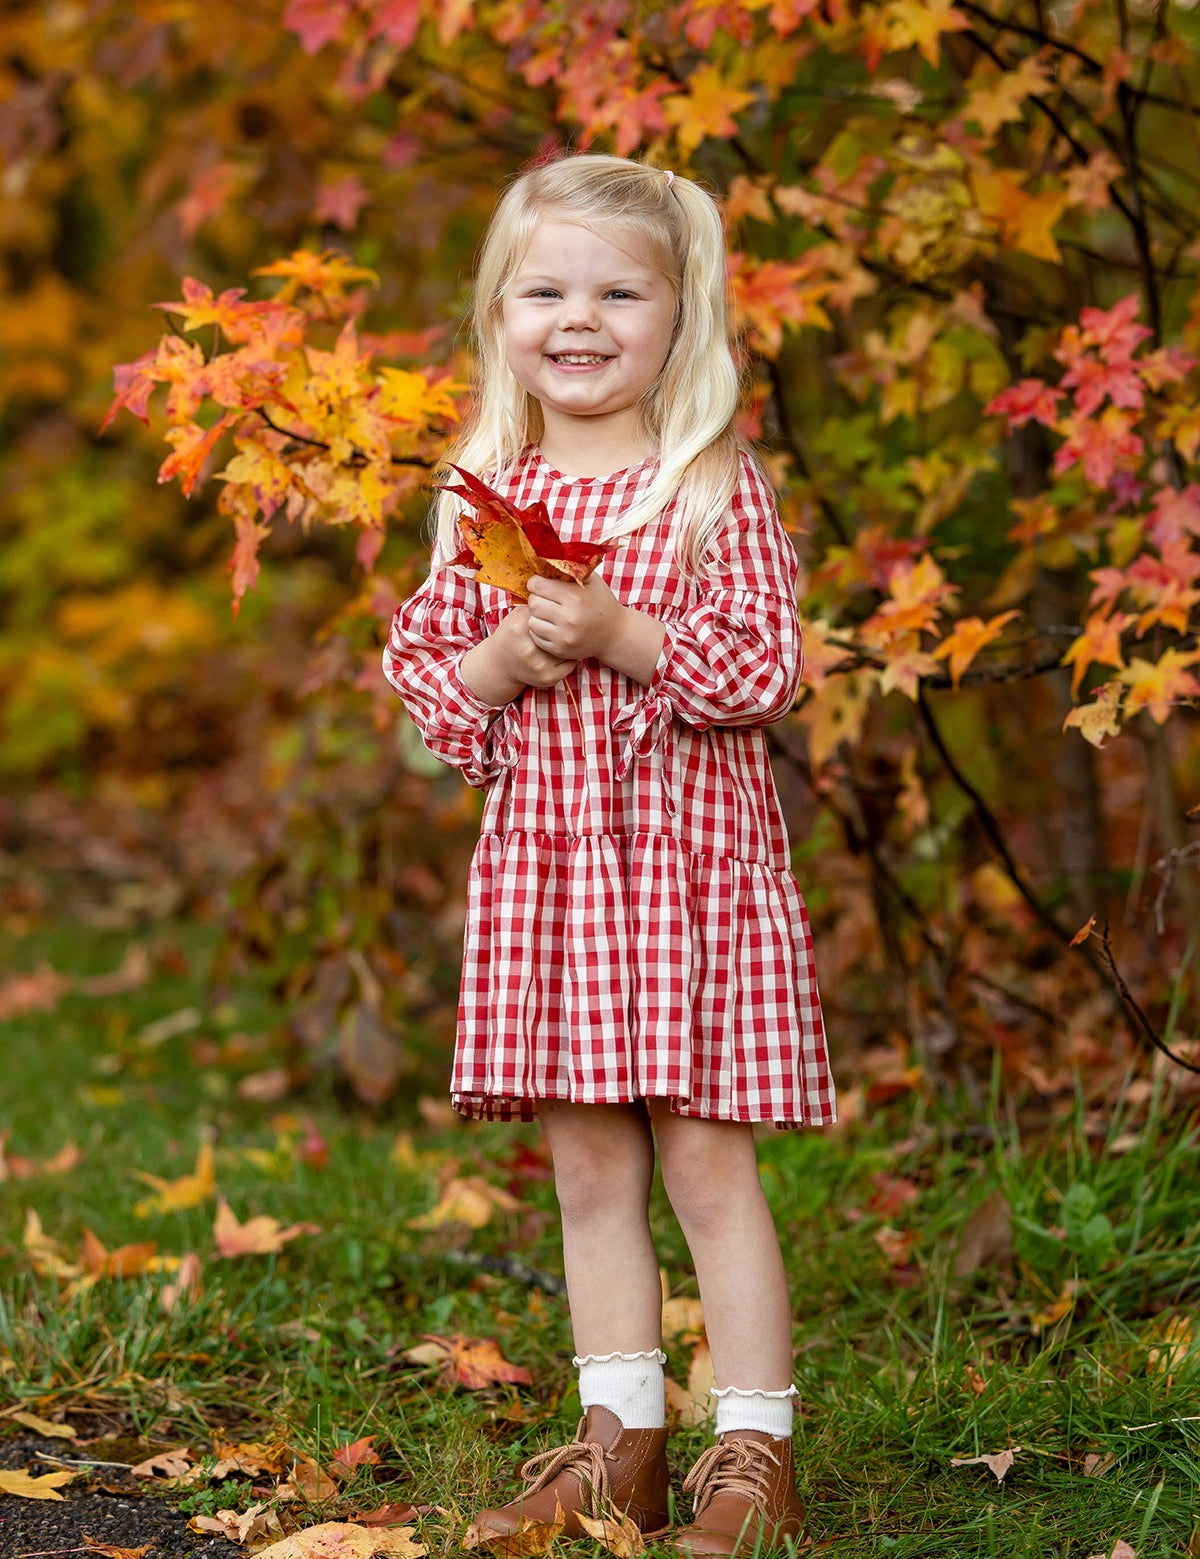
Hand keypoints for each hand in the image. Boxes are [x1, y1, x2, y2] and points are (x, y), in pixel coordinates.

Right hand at [460, 604, 575, 704]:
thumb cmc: (511, 634)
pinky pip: (570, 663)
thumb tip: (559, 587)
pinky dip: (571, 655)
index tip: (564, 605)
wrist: (500, 664)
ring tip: (572, 633)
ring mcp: (538, 666)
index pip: (548, 612)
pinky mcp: (547, 678)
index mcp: (519, 628)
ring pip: (566, 648)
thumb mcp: (517, 615)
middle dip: (566, 625)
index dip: (558, 608)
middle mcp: (528, 649)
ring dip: (571, 640)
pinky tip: (569, 648)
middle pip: (558, 630)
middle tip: (572, 619)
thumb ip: (535, 604)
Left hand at [526, 572, 625, 662]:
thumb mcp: (591, 581)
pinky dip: (540, 630)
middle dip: (537, 598)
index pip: (537, 585)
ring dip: (537, 615)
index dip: (536, 582)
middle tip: (545, 599)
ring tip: (549, 613)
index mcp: (575, 597)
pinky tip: (551, 626)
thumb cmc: (600, 602)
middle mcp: (569, 618)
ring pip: (532, 621)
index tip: (541, 584)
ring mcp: (564, 636)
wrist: (614, 634)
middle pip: (533, 603)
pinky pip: (536, 636)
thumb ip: (570, 569)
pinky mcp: (560, 649)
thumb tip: (543, 558)